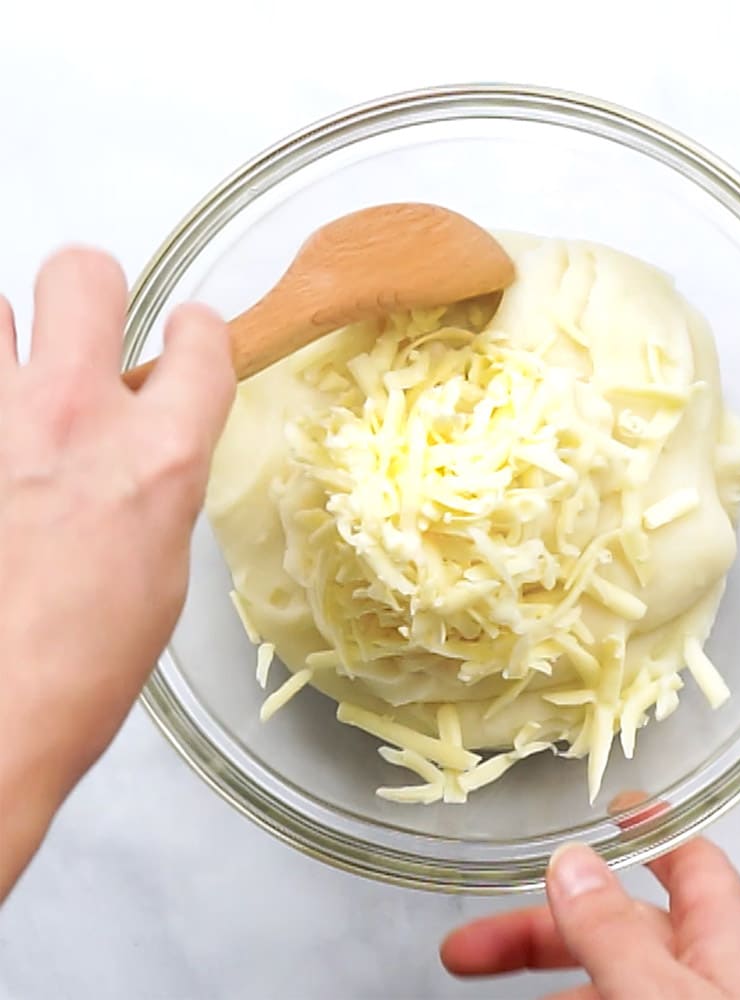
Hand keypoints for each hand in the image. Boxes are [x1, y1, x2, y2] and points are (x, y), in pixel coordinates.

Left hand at [0, 249, 233, 898]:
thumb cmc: (82, 668)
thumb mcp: (161, 567)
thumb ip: (157, 481)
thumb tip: (145, 446)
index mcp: (157, 457)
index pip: (200, 339)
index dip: (196, 332)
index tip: (185, 338)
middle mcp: (72, 417)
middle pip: (84, 274)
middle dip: (93, 291)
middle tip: (86, 329)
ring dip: (6, 340)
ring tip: (10, 394)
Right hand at [442, 809, 739, 998]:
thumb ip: (613, 931)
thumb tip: (569, 860)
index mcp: (724, 949)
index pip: (691, 863)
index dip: (649, 830)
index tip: (606, 810)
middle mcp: (704, 986)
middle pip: (615, 932)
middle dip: (538, 935)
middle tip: (465, 951)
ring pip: (600, 993)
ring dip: (543, 992)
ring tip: (479, 997)